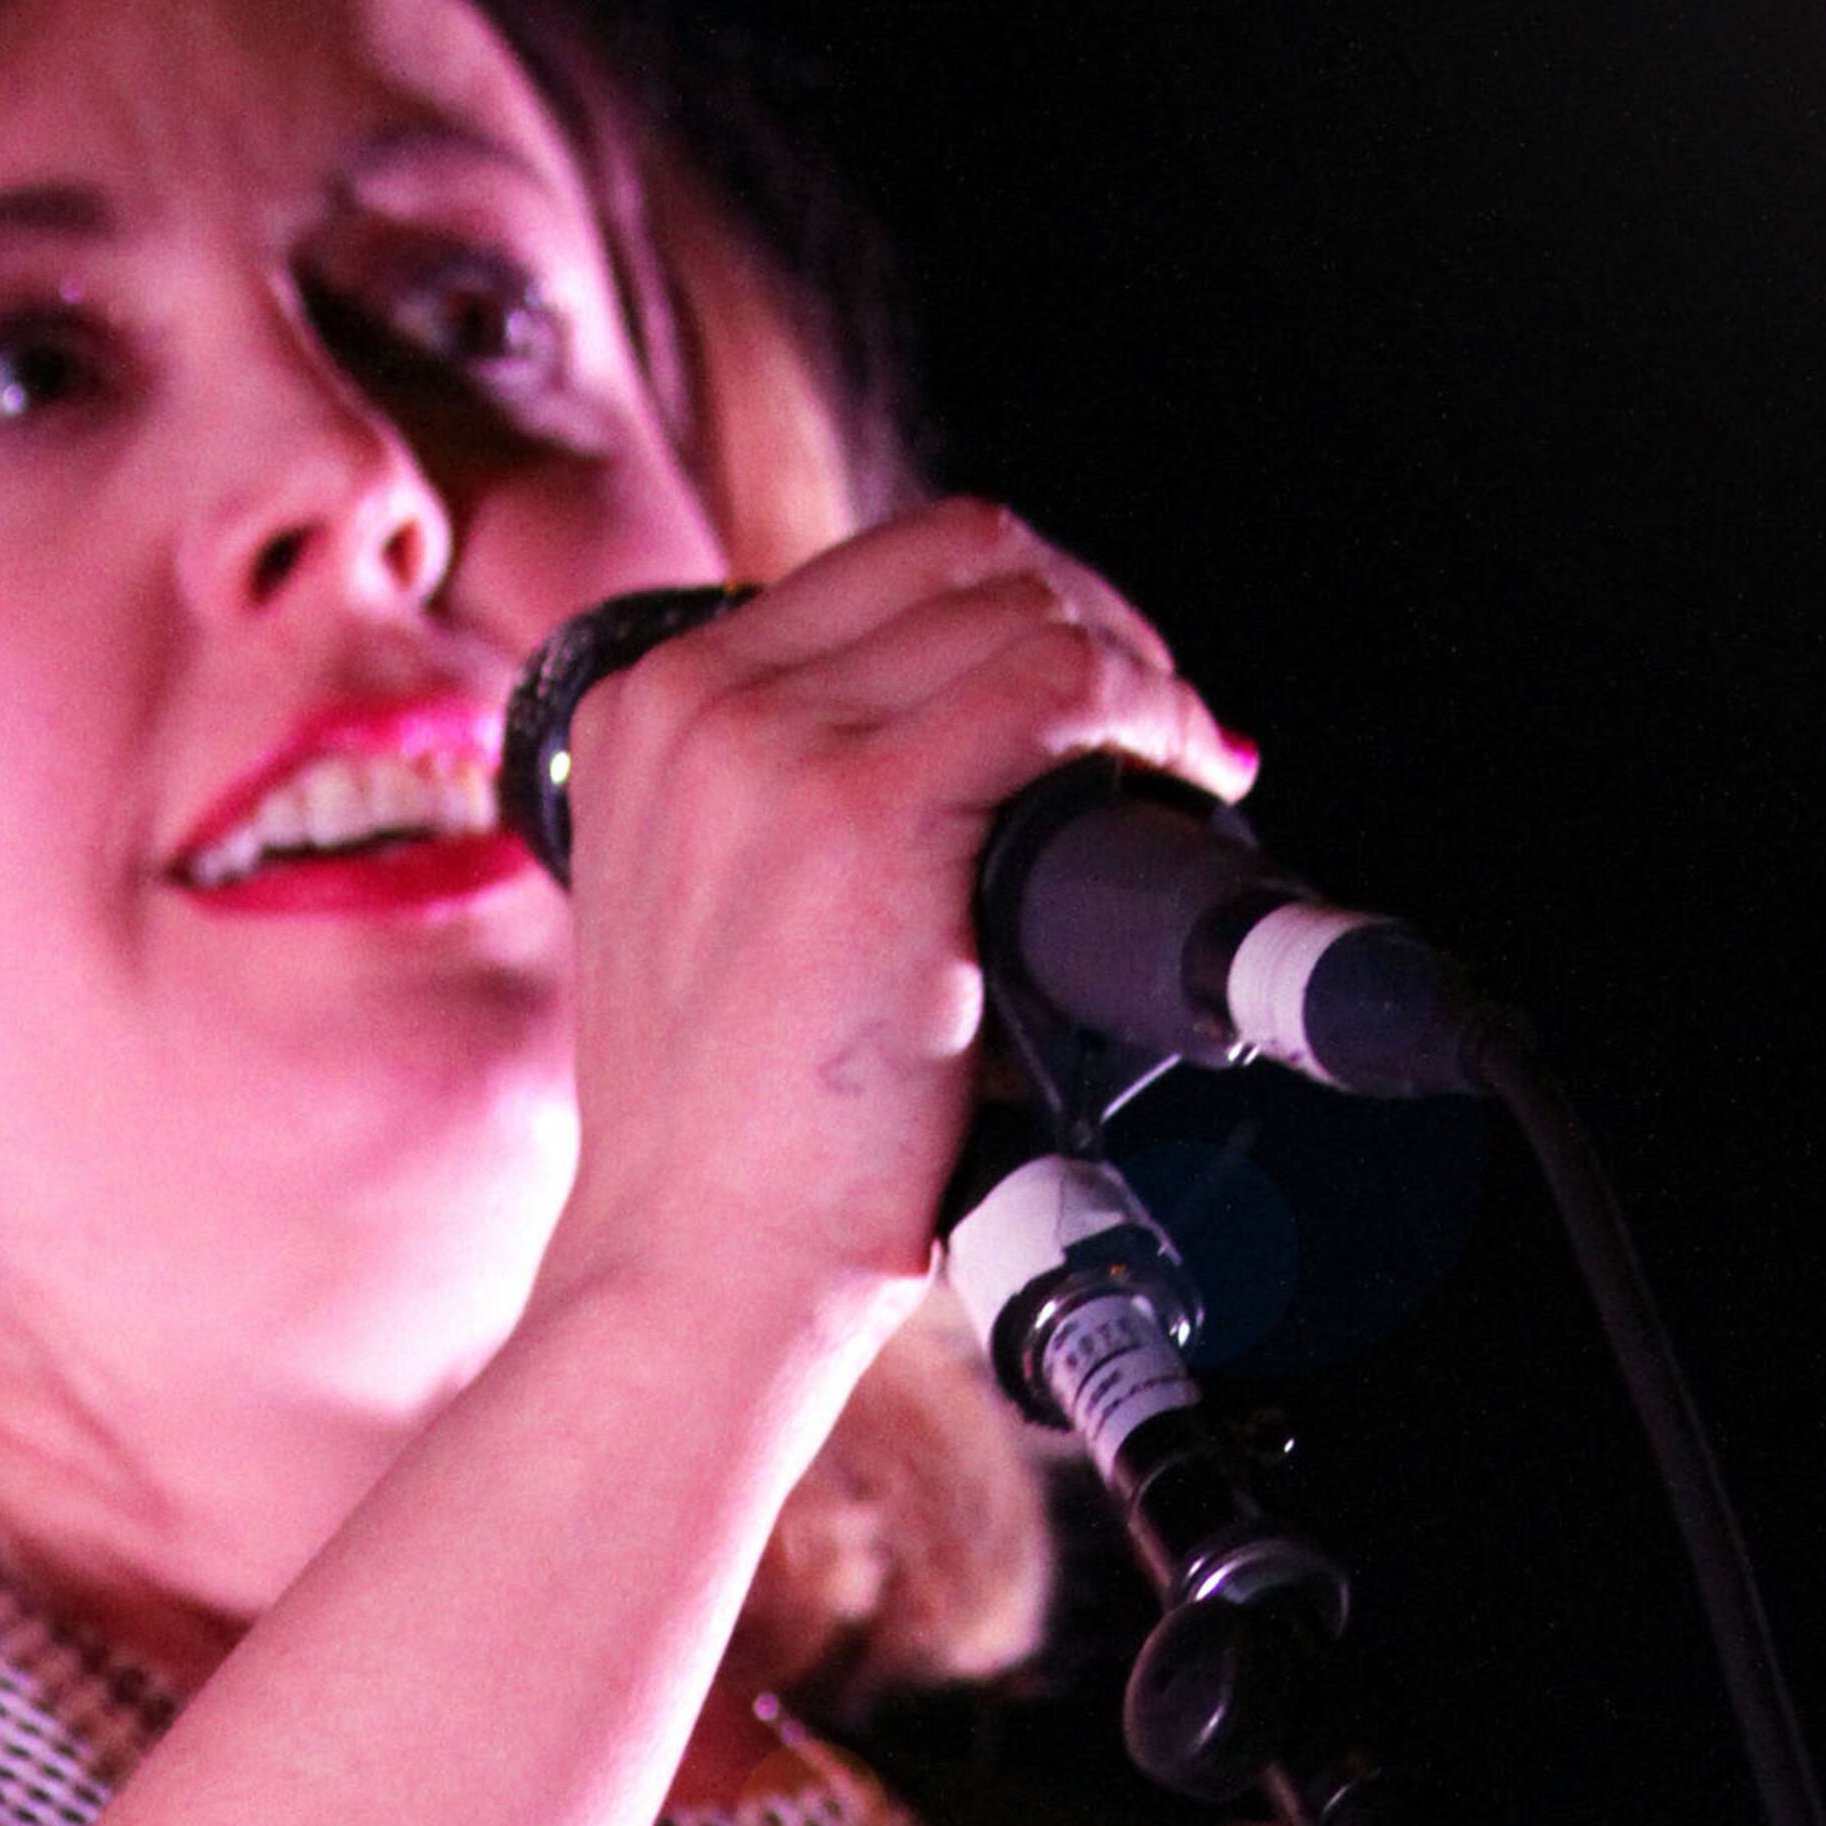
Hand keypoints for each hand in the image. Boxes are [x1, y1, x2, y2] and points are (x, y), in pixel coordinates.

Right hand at [531, 500, 1254, 1373]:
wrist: (696, 1270)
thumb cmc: (726, 1146)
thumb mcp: (704, 922)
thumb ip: (775, 813)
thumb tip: (957, 767)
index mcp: (646, 713)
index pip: (877, 569)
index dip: (1014, 607)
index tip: (1081, 695)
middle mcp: (695, 705)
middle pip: (958, 555)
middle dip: (1089, 616)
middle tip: (1157, 726)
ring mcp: (771, 749)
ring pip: (1019, 603)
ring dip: (1133, 665)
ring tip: (1179, 758)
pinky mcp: (863, 814)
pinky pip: (1058, 685)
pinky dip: (1147, 710)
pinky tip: (1179, 771)